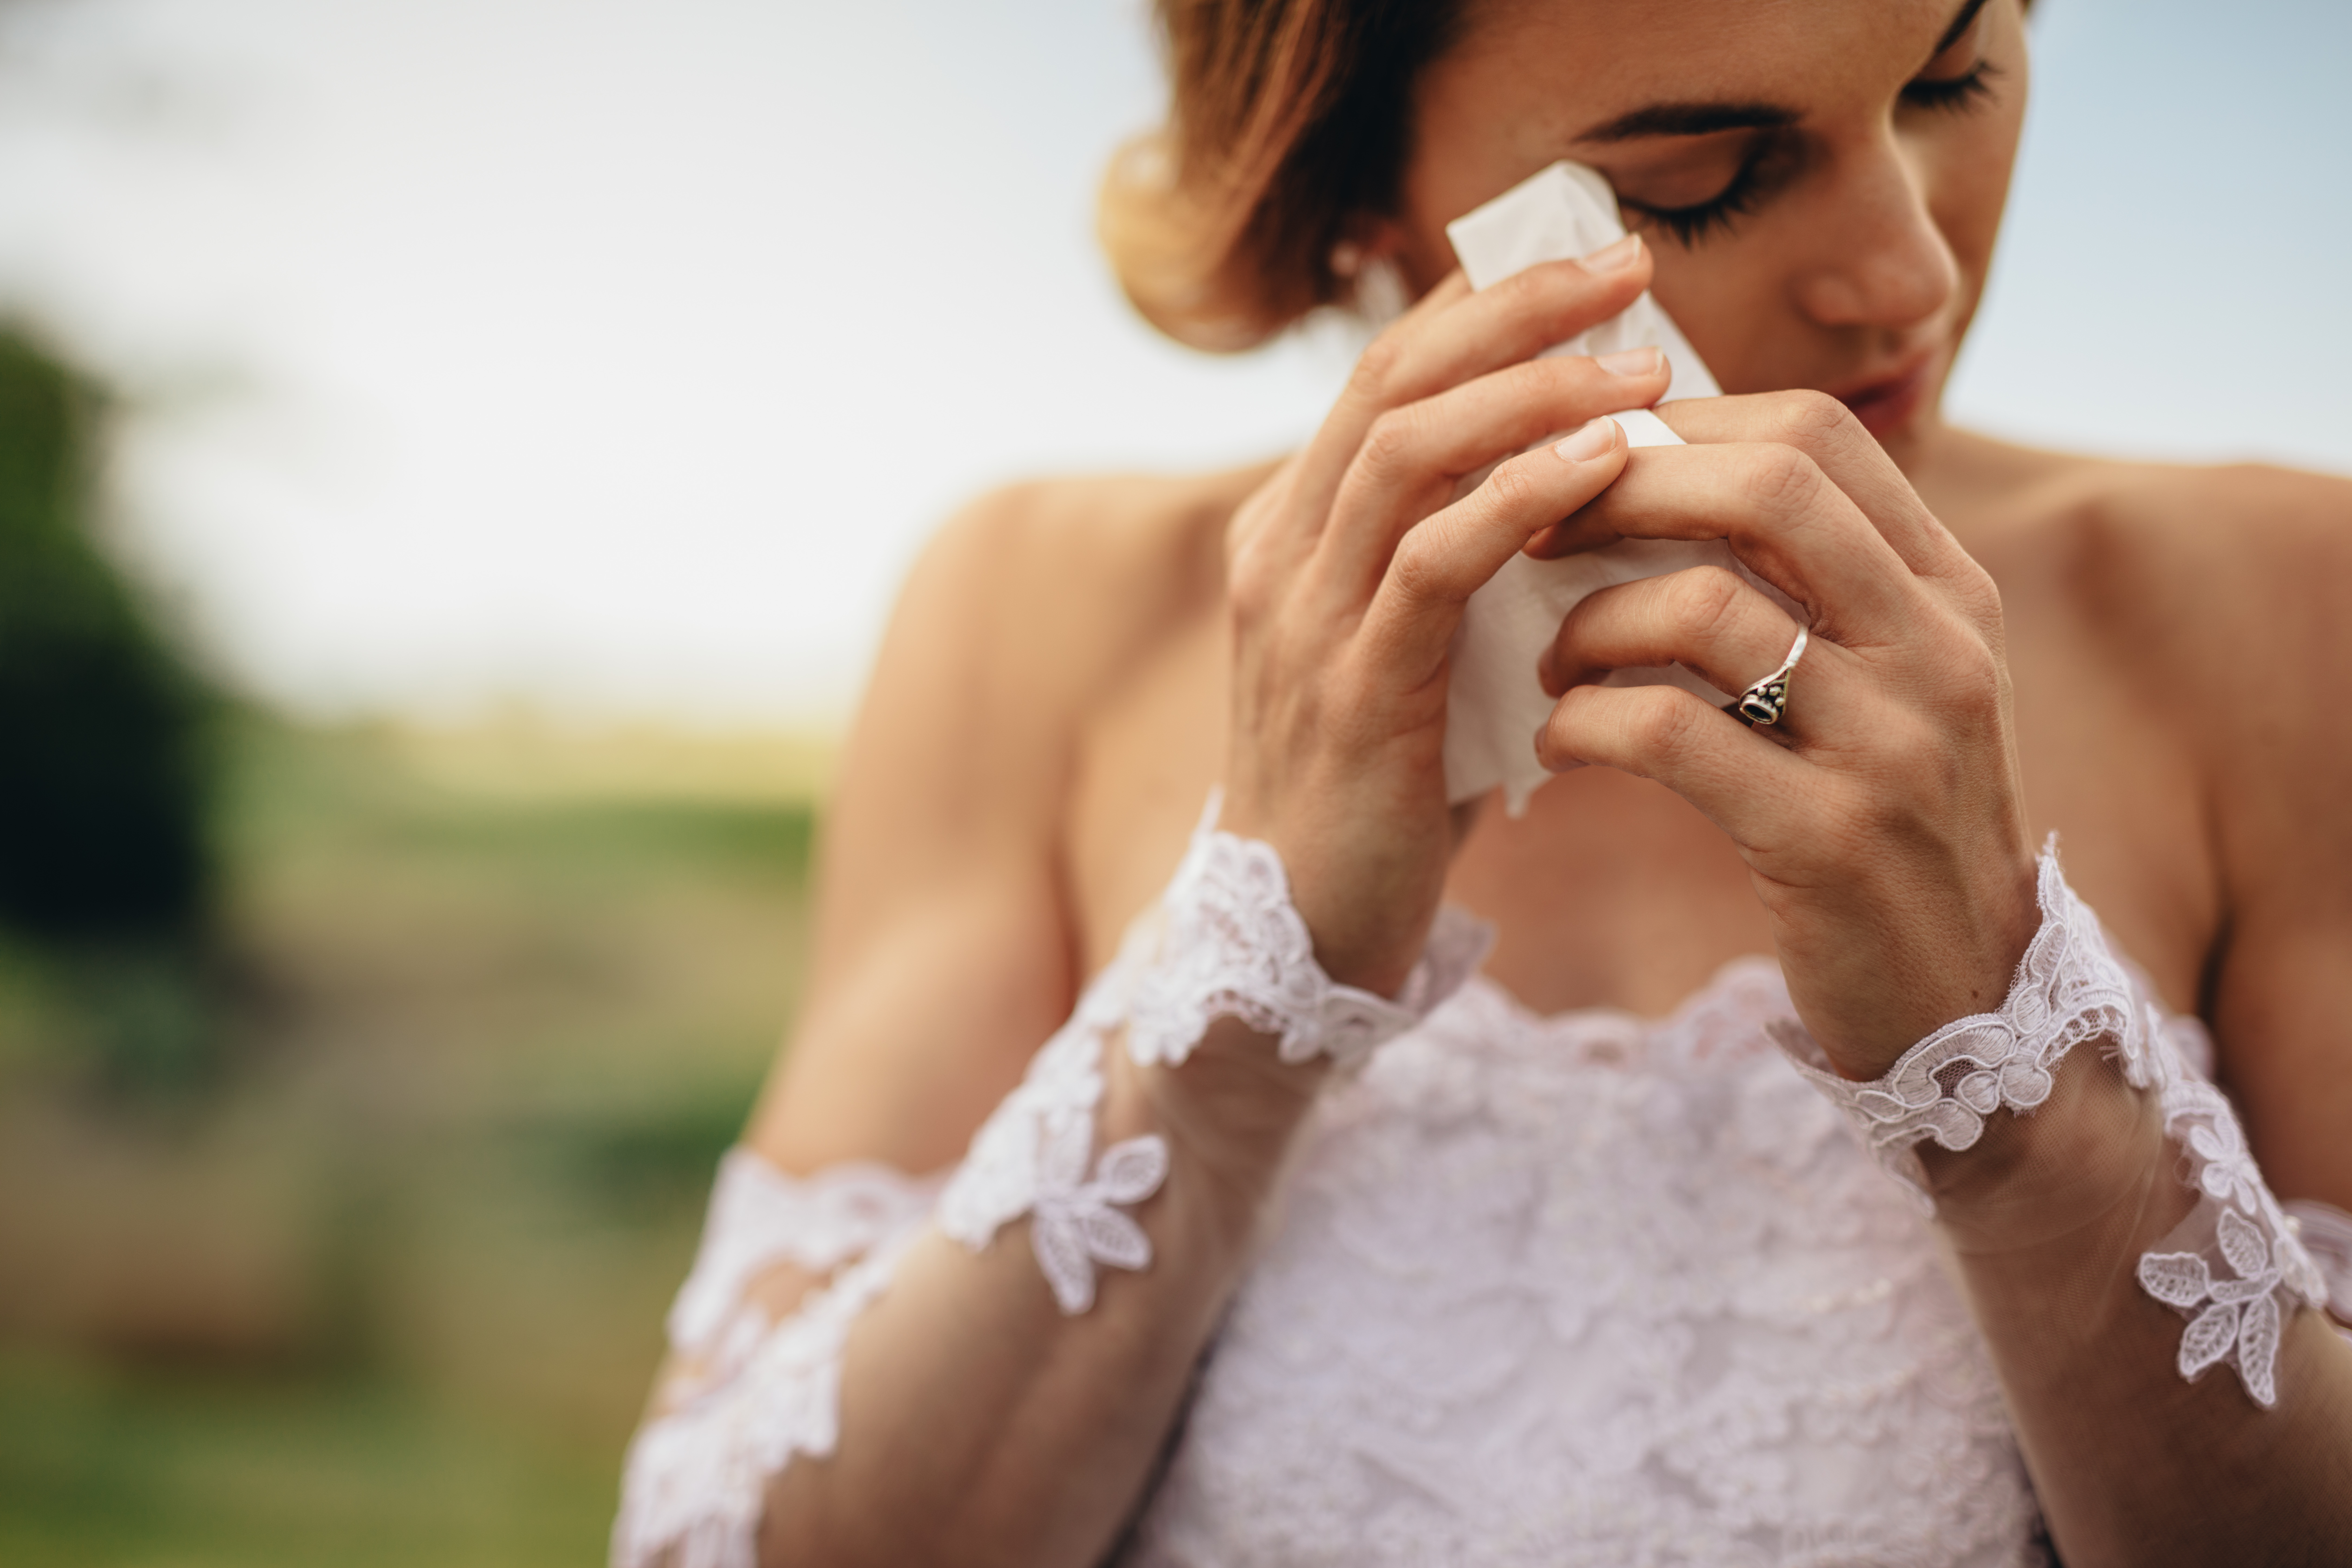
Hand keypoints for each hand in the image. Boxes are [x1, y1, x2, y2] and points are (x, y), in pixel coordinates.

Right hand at [1221, 238, 1672, 995]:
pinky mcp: (1353, 690)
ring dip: (1533, 394)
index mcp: (1294, 531)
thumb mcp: (1418, 649)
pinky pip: (1434, 564)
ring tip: (1646, 369)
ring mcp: (1306, 619)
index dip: (1487, 303)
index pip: (1389, 372)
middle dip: (1515, 309)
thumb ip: (1461, 566)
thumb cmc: (1385, 787)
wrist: (1302, 932)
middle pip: (1394, 380)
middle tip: (1628, 266)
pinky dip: (1520, 503)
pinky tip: (1605, 469)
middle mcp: (1283, 553)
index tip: (1595, 265)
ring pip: (1409, 453)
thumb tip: (1585, 481)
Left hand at [1530, 391, 2040, 1073]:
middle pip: (1766, 485)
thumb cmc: (1892, 824)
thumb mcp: (1887, 683)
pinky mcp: (1826, 840)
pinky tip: (1557, 743)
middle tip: (1537, 536)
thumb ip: (1817, 584)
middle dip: (1625, 489)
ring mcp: (1890, 745)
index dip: (1685, 424)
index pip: (1813, 433)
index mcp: (1949, 591)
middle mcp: (1937, 648)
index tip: (1593, 463)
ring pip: (1701, 608)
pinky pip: (1669, 736)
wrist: (1966, 997)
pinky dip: (1585, 725)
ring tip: (1549, 663)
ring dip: (1589, 623)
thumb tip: (1675, 472)